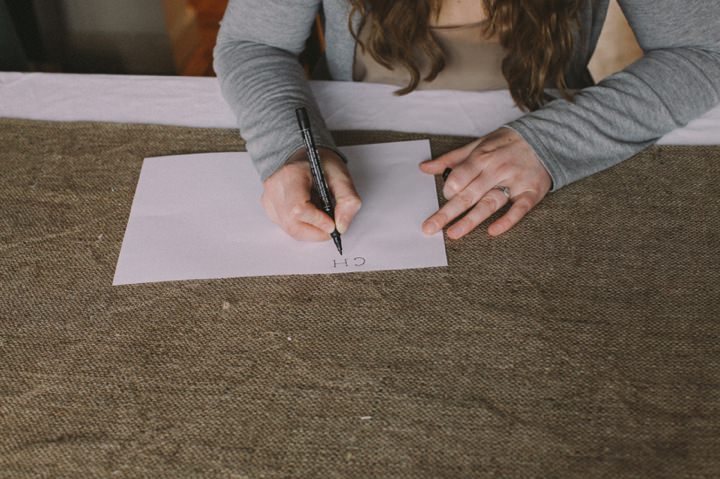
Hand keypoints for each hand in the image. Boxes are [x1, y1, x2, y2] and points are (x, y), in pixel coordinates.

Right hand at [261, 148, 361, 240]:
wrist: (303, 155)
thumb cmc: (320, 163)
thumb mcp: (341, 175)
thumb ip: (347, 200)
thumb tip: (341, 226)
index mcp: (290, 175)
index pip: (298, 209)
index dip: (318, 221)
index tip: (332, 224)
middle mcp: (275, 188)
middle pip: (293, 225)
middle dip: (317, 231)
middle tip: (331, 225)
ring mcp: (269, 199)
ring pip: (290, 230)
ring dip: (311, 229)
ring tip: (320, 214)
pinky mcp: (269, 208)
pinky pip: (287, 227)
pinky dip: (302, 226)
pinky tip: (309, 213)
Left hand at [419, 127, 550, 238]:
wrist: (546, 138)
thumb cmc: (506, 144)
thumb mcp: (478, 144)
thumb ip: (451, 159)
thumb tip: (424, 167)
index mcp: (481, 157)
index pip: (457, 178)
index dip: (447, 190)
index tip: (446, 197)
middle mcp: (496, 170)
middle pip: (468, 194)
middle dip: (447, 212)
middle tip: (429, 228)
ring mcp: (515, 181)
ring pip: (489, 203)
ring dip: (470, 220)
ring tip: (453, 234)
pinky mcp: (531, 192)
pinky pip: (519, 209)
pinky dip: (507, 220)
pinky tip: (492, 231)